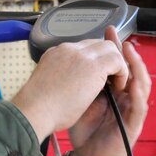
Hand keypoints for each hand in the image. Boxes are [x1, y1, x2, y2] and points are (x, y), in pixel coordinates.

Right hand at [10, 26, 129, 142]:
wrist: (33, 110)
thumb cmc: (37, 108)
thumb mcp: (48, 85)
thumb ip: (60, 77)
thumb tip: (70, 85)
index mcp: (55, 53)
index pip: (82, 49)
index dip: (93, 61)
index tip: (98, 76)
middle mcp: (68, 49)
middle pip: (97, 44)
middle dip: (108, 60)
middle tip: (110, 79)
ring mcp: (80, 55)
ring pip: (109, 48)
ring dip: (116, 65)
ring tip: (115, 84)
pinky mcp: (93, 65)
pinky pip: (117, 60)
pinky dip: (121, 73)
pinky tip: (116, 87)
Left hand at [67, 29, 150, 155]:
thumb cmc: (83, 130)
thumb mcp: (82, 100)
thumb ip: (85, 82)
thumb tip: (78, 58)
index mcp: (113, 90)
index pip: (117, 65)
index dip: (115, 47)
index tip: (109, 30)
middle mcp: (125, 98)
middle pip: (132, 71)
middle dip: (128, 53)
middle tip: (120, 38)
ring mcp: (130, 111)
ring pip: (142, 85)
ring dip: (138, 69)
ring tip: (130, 55)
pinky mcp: (133, 126)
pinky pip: (140, 108)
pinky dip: (138, 95)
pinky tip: (134, 85)